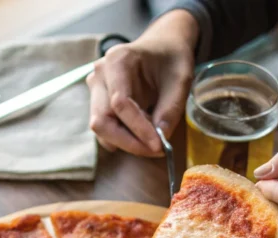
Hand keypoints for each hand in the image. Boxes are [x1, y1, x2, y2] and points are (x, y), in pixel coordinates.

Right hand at [87, 10, 197, 156]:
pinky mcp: (99, 103)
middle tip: (156, 150)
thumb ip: (171, 108)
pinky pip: (106, 129)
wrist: (163, 46)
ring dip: (126, 142)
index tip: (159, 145)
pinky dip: (124, 138)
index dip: (138, 129)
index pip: (119, 104)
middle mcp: (99, 75)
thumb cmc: (172, 58)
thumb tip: (161, 139)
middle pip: (102, 120)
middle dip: (129, 141)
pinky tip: (144, 133)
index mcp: (117, 60)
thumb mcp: (181, 79)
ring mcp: (95, 90)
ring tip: (153, 139)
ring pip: (101, 129)